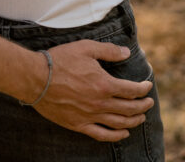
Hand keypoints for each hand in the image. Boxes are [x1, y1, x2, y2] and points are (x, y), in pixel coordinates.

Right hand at [33, 40, 154, 141]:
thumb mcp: (85, 48)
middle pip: (129, 109)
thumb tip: (126, 52)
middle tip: (149, 103)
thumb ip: (108, 51)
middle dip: (143, 106)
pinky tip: (123, 133)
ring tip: (140, 118)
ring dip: (133, 121)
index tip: (147, 86)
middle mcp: (100, 103)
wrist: (35, 78)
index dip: (143, 89)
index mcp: (104, 84)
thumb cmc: (60, 60)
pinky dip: (115, 136)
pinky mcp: (78, 124)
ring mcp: (90, 116)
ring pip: (119, 123)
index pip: (132, 90)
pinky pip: (101, 134)